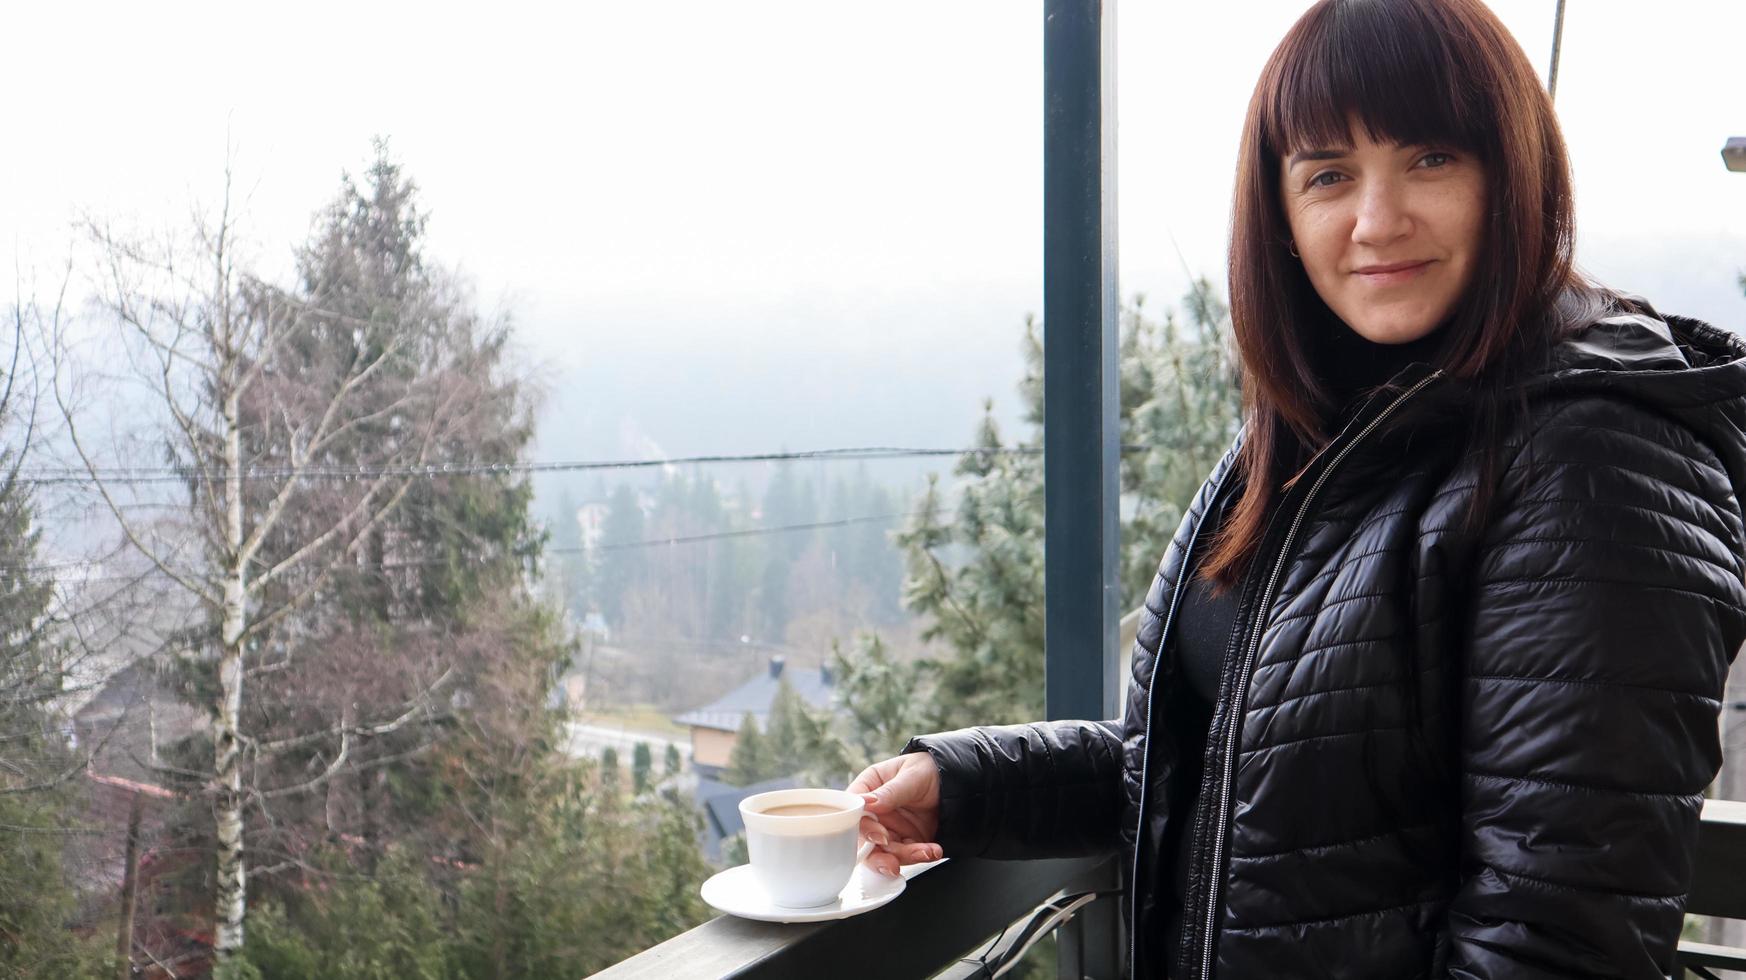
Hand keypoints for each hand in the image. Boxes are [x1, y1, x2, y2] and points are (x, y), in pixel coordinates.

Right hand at [846, 752, 942, 877]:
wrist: (956, 781)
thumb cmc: (927, 769)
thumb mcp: (910, 776)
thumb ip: (890, 792)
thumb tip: (867, 803)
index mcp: (868, 789)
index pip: (853, 812)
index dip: (862, 828)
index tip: (879, 836)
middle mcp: (875, 812)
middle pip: (864, 840)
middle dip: (878, 856)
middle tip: (892, 863)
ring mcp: (890, 828)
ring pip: (886, 853)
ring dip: (904, 857)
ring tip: (925, 851)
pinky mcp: (906, 841)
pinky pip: (907, 856)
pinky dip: (920, 856)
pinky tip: (932, 850)